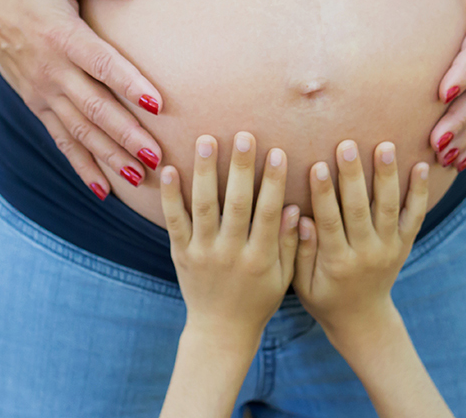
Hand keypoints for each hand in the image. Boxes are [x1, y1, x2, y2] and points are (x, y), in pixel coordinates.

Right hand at [0, 0, 166, 197]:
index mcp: (63, 36)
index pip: (101, 64)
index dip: (129, 84)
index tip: (157, 103)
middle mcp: (52, 72)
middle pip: (95, 109)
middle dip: (127, 134)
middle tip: (157, 155)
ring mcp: (43, 94)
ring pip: (81, 132)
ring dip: (110, 156)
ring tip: (140, 176)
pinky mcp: (37, 106)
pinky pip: (63, 141)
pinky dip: (83, 166)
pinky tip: (104, 190)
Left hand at [160, 134, 300, 342]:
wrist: (221, 331)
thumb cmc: (258, 300)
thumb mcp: (283, 277)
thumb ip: (289, 243)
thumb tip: (295, 206)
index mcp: (259, 258)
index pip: (267, 213)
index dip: (272, 182)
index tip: (277, 152)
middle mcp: (231, 253)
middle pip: (236, 205)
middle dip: (241, 169)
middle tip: (243, 135)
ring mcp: (203, 253)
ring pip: (203, 207)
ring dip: (205, 172)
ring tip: (207, 140)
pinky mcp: (181, 254)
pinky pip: (174, 221)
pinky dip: (171, 195)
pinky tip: (170, 169)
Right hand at [293, 140, 429, 345]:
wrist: (362, 319)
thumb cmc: (324, 298)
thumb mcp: (302, 284)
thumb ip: (300, 251)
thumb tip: (299, 217)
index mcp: (338, 262)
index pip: (330, 222)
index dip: (323, 194)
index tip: (317, 165)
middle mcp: (367, 253)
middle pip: (360, 210)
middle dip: (354, 176)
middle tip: (347, 146)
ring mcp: (389, 248)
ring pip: (388, 208)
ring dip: (387, 175)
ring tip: (384, 146)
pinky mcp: (404, 244)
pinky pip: (414, 216)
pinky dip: (419, 192)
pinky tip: (421, 166)